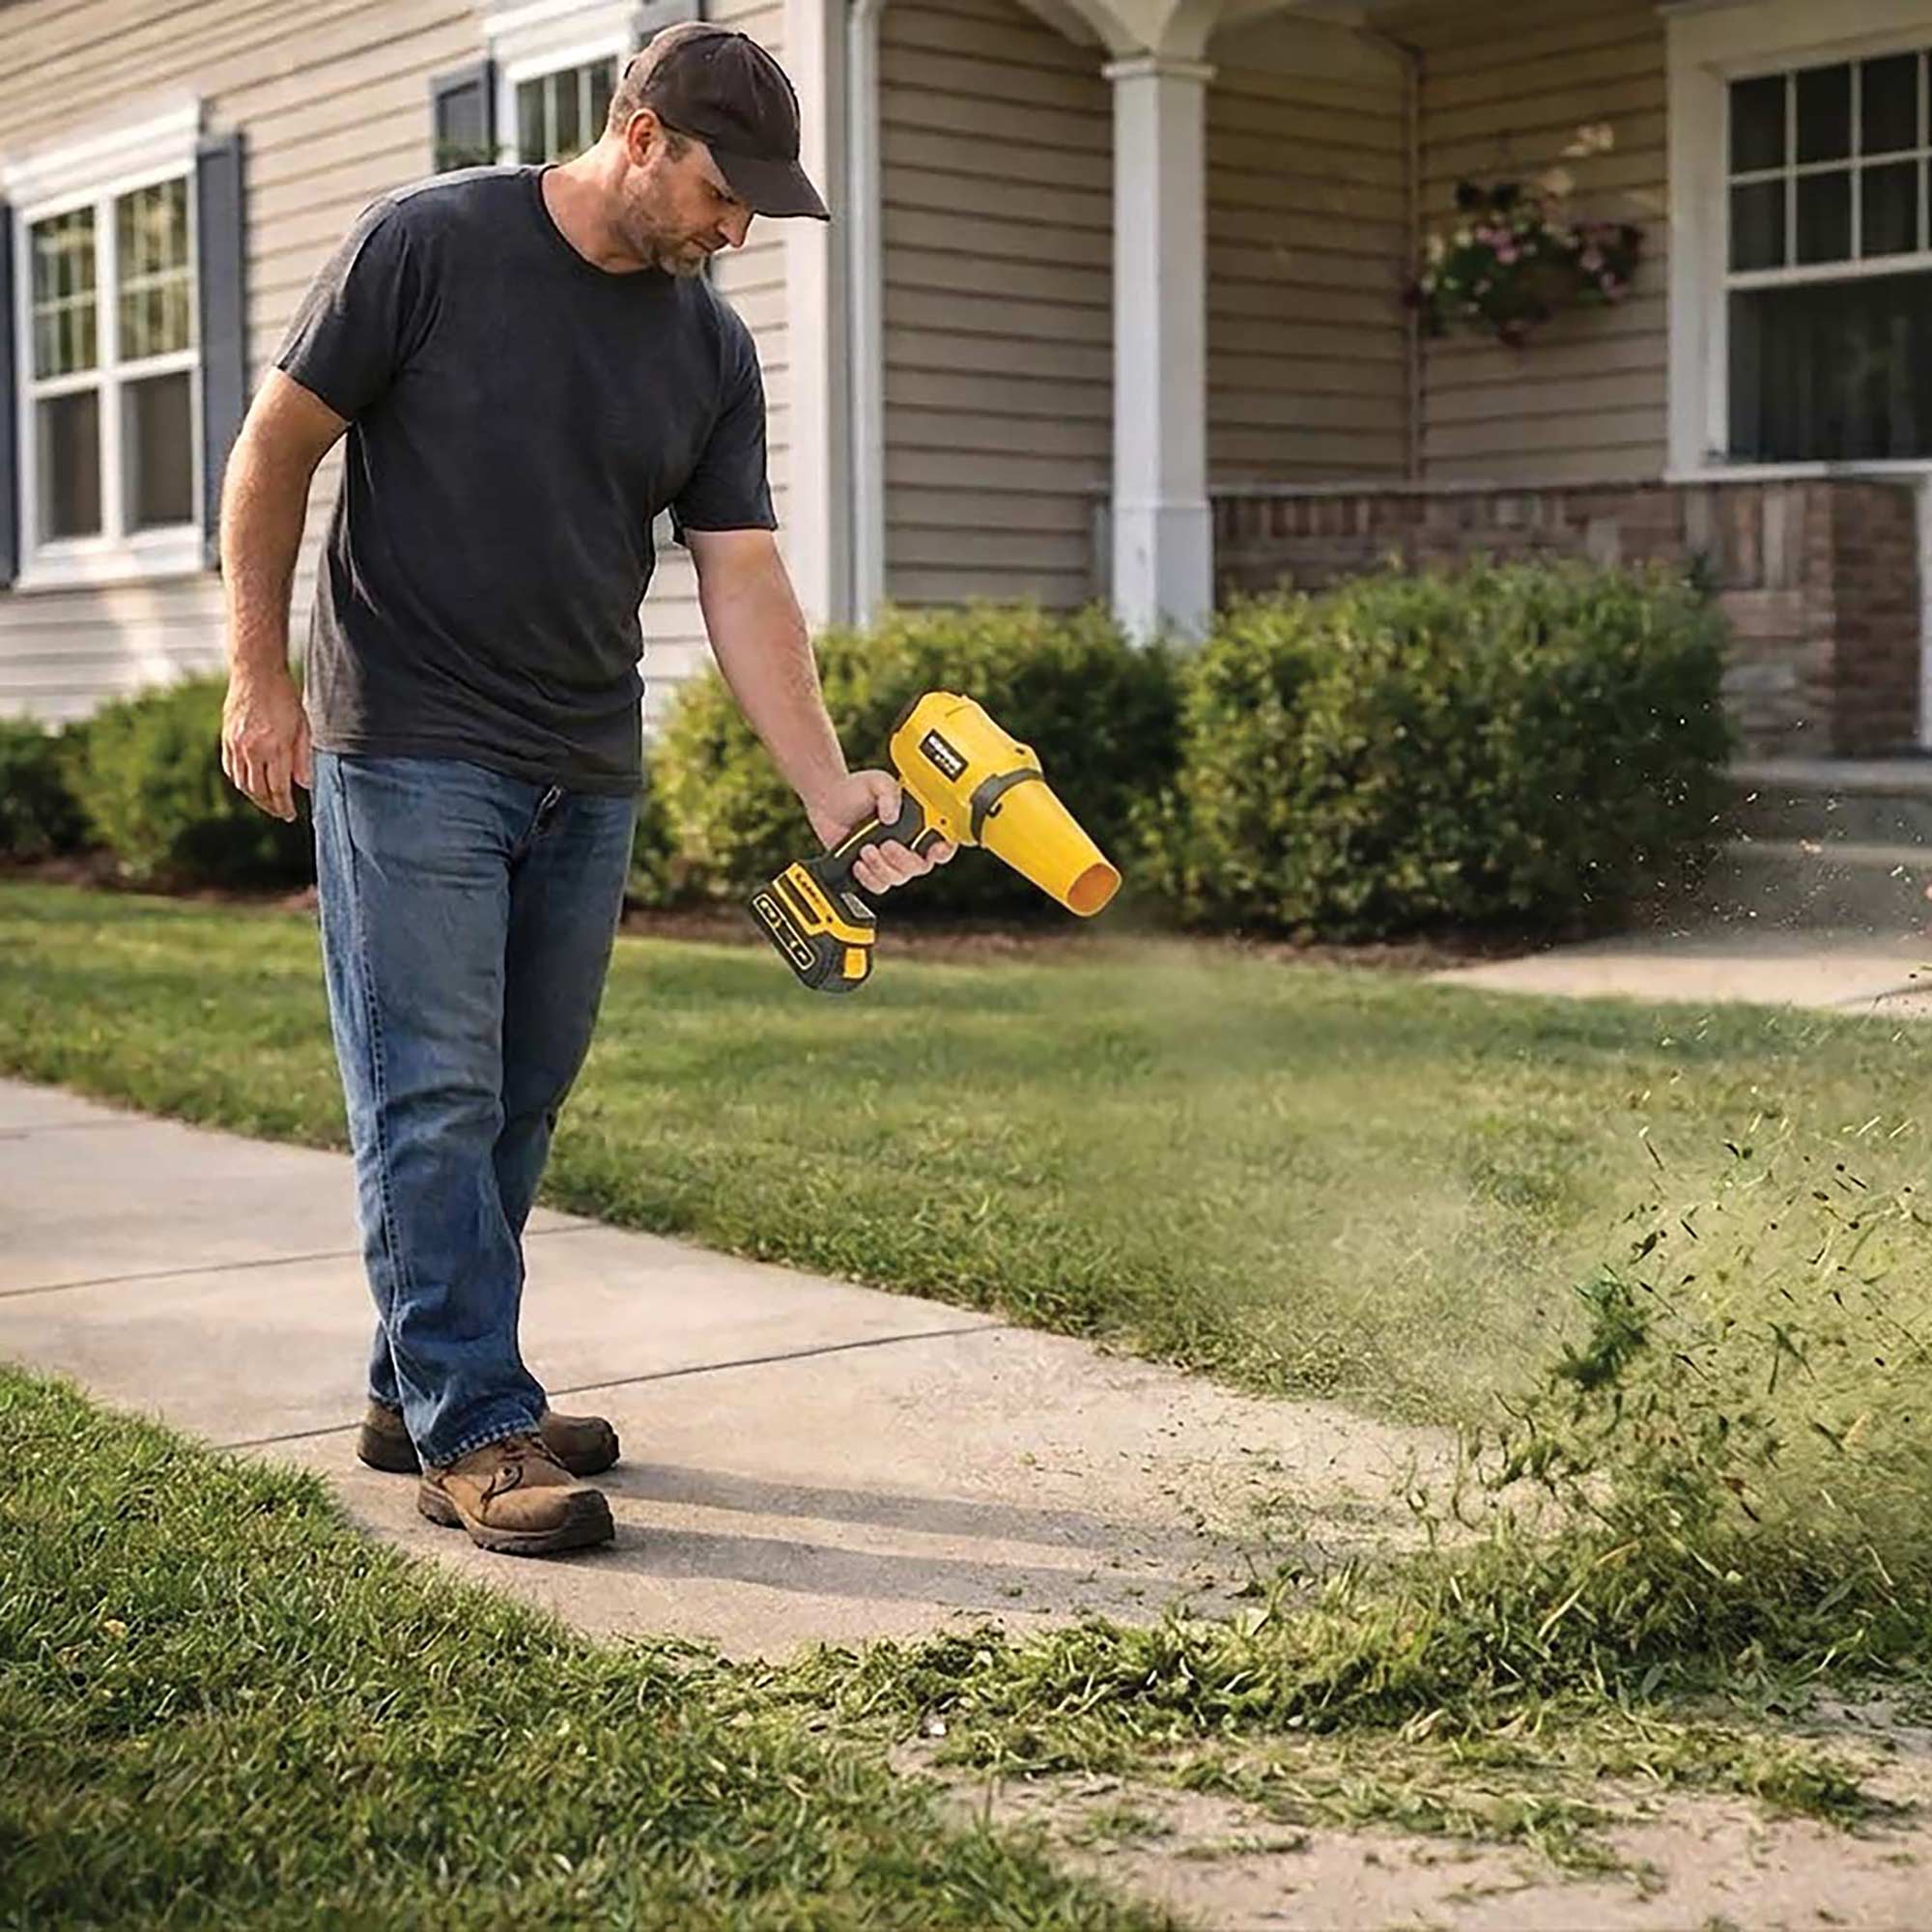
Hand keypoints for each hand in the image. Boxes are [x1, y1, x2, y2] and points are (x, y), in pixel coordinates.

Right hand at [221, 668, 311, 821]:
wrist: (255, 672)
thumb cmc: (284, 697)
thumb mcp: (303, 726)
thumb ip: (303, 758)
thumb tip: (303, 785)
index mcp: (274, 747)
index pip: (278, 789)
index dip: (284, 806)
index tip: (290, 815)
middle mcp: (251, 749)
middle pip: (258, 791)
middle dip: (270, 806)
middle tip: (280, 812)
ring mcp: (235, 744)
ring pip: (242, 783)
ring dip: (255, 797)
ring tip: (268, 802)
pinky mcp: (226, 738)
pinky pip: (230, 769)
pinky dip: (240, 782)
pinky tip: (250, 784)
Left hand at [806, 769, 957, 896]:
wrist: (828, 801)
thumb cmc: (856, 790)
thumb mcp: (877, 783)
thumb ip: (889, 793)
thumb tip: (891, 816)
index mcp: (917, 823)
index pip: (942, 842)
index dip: (944, 850)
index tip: (934, 850)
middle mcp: (906, 844)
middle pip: (920, 867)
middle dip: (903, 859)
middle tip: (885, 844)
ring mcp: (889, 859)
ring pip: (898, 878)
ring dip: (882, 867)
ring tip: (865, 849)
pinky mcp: (871, 869)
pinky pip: (879, 885)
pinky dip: (869, 878)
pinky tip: (859, 863)